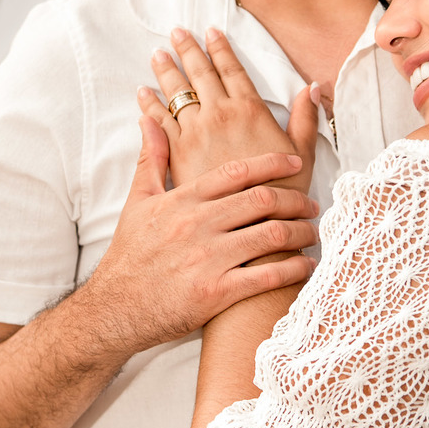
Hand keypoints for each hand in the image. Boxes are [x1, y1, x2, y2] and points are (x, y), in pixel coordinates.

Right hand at [79, 116, 319, 353]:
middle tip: (311, 203)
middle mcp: (199, 224)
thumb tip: (149, 120)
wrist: (116, 307)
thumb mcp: (138, 201)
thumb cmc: (130, 254)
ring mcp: (209, 258)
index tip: (294, 163)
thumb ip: (152, 159)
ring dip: (300, 232)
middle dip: (294, 200)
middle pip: (261, 201)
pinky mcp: (216, 292)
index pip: (236, 172)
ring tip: (312, 232)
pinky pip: (265, 277)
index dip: (272, 164)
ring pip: (270, 236)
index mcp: (184, 200)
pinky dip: (292, 269)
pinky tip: (305, 266)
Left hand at [138, 26, 318, 193]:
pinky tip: (142, 95)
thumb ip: (306, 118)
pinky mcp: (178, 154)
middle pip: (200, 74)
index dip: (220, 48)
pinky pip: (159, 122)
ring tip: (157, 54)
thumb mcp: (302, 152)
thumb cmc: (281, 193)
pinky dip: (149, 106)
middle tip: (176, 32)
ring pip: (176, 93)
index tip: (210, 31)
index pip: (232, 69)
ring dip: (166, 71)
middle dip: (188, 50)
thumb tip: (313, 87)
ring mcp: (196, 133)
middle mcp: (220, 115)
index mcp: (250, 110)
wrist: (252, 226)